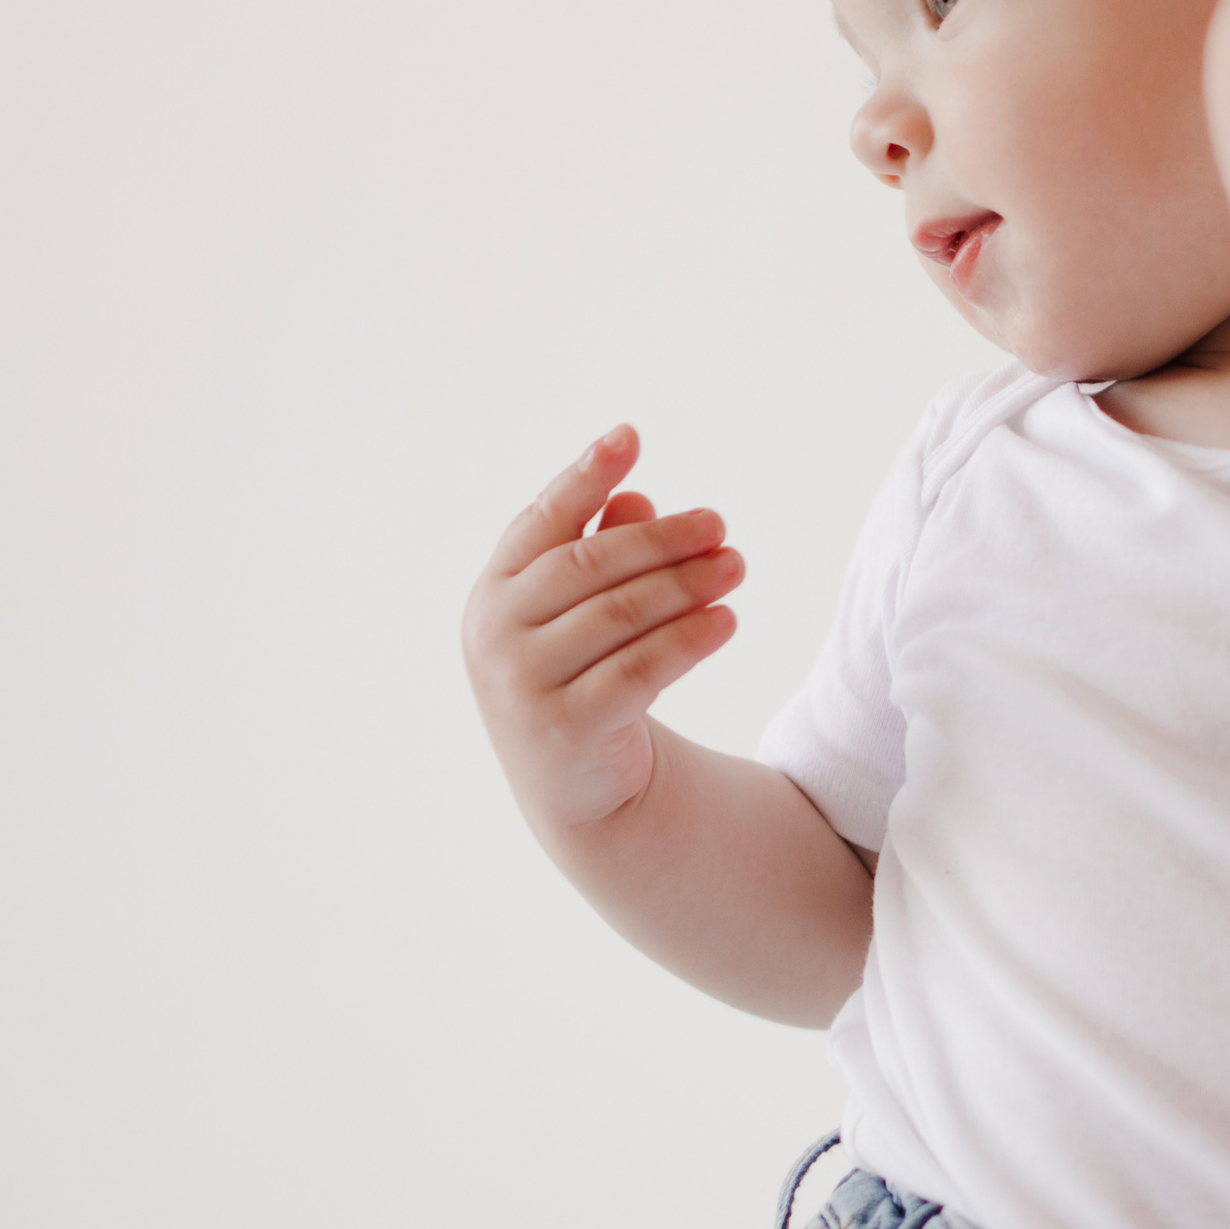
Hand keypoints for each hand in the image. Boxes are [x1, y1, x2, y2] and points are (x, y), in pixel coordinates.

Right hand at [463, 425, 745, 829]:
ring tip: (735, 567)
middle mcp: (495, 633)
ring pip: (620, 615)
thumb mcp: (581, 617)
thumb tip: (634, 496)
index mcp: (494, 592)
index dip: (584, 477)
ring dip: (686, 585)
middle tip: (719, 525)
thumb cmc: (583, 680)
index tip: (630, 436)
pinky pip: (640, 669)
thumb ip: (600, 555)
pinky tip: (726, 621)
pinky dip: (688, 640)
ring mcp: (524, 683)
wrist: (578, 792)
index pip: (541, 521)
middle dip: (661, 540)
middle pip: (590, 566)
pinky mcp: (567, 726)